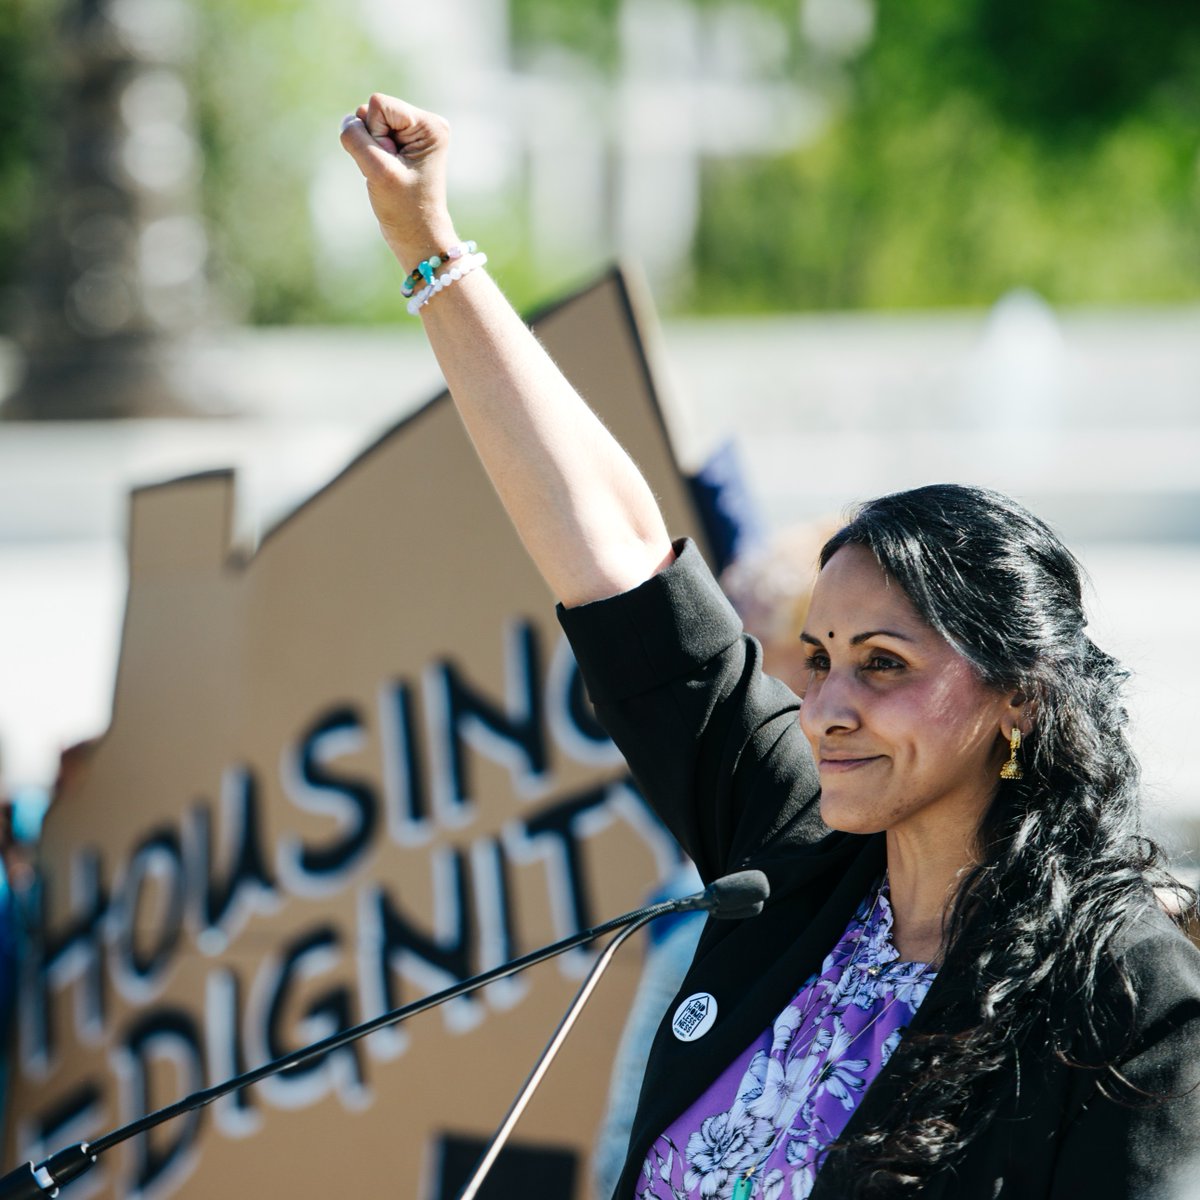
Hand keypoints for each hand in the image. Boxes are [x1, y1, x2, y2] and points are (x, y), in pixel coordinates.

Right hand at [339, 93, 458, 270]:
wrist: (417, 237)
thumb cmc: (404, 208)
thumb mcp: (376, 170)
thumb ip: (356, 137)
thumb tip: (350, 120)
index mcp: (430, 125)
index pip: (378, 105)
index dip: (374, 134)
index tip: (392, 163)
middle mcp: (425, 124)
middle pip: (372, 111)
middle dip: (372, 142)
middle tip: (390, 171)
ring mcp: (413, 134)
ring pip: (367, 124)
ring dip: (369, 150)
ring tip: (388, 174)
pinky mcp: (401, 145)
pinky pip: (368, 137)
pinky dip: (369, 156)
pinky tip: (386, 173)